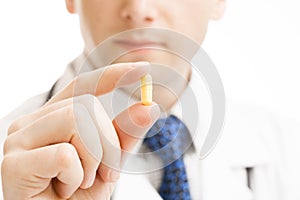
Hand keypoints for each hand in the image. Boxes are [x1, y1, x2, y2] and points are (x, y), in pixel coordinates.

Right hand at [1, 62, 159, 199]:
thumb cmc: (79, 194)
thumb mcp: (109, 161)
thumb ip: (125, 134)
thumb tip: (148, 106)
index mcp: (53, 118)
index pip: (83, 86)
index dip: (112, 75)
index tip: (142, 69)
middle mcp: (32, 122)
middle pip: (87, 107)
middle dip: (108, 145)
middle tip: (101, 173)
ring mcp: (18, 139)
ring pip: (77, 122)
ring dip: (93, 160)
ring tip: (79, 180)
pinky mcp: (13, 163)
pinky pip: (65, 154)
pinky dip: (76, 176)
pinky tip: (62, 188)